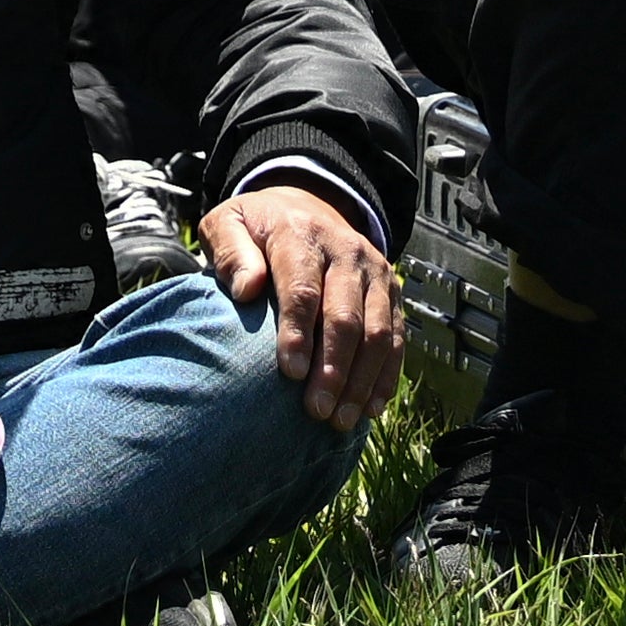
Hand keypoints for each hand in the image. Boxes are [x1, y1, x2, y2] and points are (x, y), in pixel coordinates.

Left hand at [193, 176, 401, 432]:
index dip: (298, 333)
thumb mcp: (228, 222)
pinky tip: (371, 408)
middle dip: (333, 369)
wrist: (304, 205)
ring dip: (362, 382)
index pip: (303, 290)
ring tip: (341, 420)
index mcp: (302, 235)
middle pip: (346, 318)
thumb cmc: (257, 227)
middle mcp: (347, 252)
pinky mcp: (393, 293)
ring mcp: (376, 273)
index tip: (291, 373)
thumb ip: (230, 251)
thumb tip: (246, 288)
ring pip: (378, 334)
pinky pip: (397, 339)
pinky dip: (386, 377)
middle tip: (317, 411)